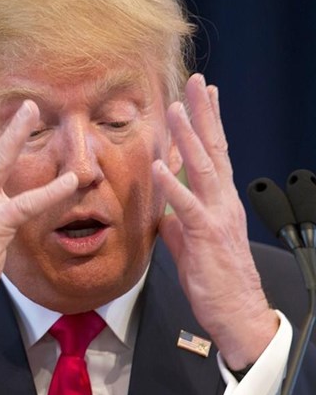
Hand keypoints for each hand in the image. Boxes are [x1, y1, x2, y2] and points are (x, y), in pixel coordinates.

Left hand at [152, 74, 277, 369]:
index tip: (204, 95)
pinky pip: (186, 206)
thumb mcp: (188, 243)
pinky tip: (159, 165)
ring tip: (176, 109)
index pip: (215, 154)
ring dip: (187, 138)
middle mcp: (222, 201)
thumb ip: (176, 222)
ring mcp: (215, 216)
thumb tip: (162, 211)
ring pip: (202, 169)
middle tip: (197, 83)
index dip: (208, 123)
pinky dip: (172, 185)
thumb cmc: (214, 277)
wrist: (236, 311)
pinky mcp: (205, 235)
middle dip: (203, 115)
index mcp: (219, 201)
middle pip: (213, 150)